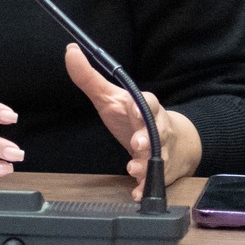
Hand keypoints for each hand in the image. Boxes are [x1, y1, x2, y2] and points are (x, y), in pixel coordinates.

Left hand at [63, 45, 200, 197]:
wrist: (173, 141)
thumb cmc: (135, 117)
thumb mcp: (111, 97)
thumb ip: (89, 78)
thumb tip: (70, 51)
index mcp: (146, 109)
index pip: (149, 103)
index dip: (144, 107)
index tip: (136, 109)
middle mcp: (158, 129)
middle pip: (157, 132)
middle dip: (148, 138)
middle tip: (138, 145)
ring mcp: (161, 151)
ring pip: (157, 158)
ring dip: (146, 165)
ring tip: (134, 169)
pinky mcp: (160, 171)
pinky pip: (155, 180)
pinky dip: (145, 187)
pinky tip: (136, 193)